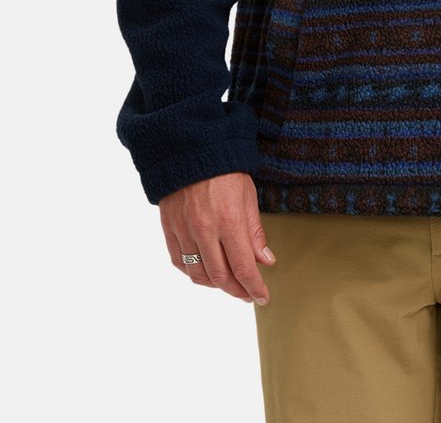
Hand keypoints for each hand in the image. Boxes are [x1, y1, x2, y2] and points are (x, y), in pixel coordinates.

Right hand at [160, 171, 276, 304]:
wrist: (190, 148)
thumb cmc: (225, 169)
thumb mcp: (248, 195)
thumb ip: (255, 231)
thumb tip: (265, 261)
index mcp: (228, 220)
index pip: (243, 268)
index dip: (254, 287)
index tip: (262, 297)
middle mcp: (204, 230)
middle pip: (220, 277)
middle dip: (237, 290)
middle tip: (247, 293)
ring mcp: (183, 230)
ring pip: (198, 275)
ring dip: (215, 285)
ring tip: (228, 283)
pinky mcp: (168, 228)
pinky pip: (179, 262)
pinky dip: (193, 273)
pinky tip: (205, 271)